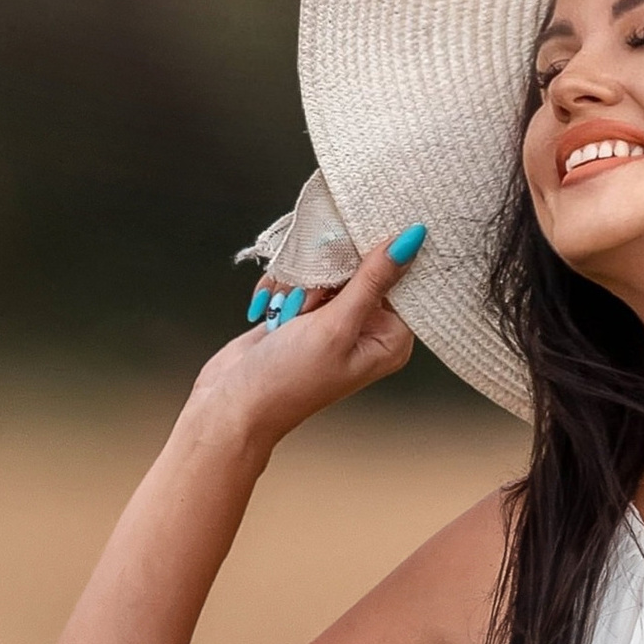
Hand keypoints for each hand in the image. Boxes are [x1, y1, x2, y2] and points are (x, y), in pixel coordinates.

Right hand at [188, 223, 425, 452]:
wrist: (232, 403)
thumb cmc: (288, 379)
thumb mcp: (336, 326)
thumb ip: (372, 280)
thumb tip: (412, 240)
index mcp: (391, 338)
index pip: (401, 277)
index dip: (375, 258)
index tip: (348, 258)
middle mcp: (368, 327)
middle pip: (361, 267)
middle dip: (326, 276)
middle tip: (309, 304)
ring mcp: (335, 319)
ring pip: (325, 268)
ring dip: (298, 284)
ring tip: (287, 316)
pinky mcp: (305, 312)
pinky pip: (300, 277)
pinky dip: (282, 288)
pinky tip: (273, 315)